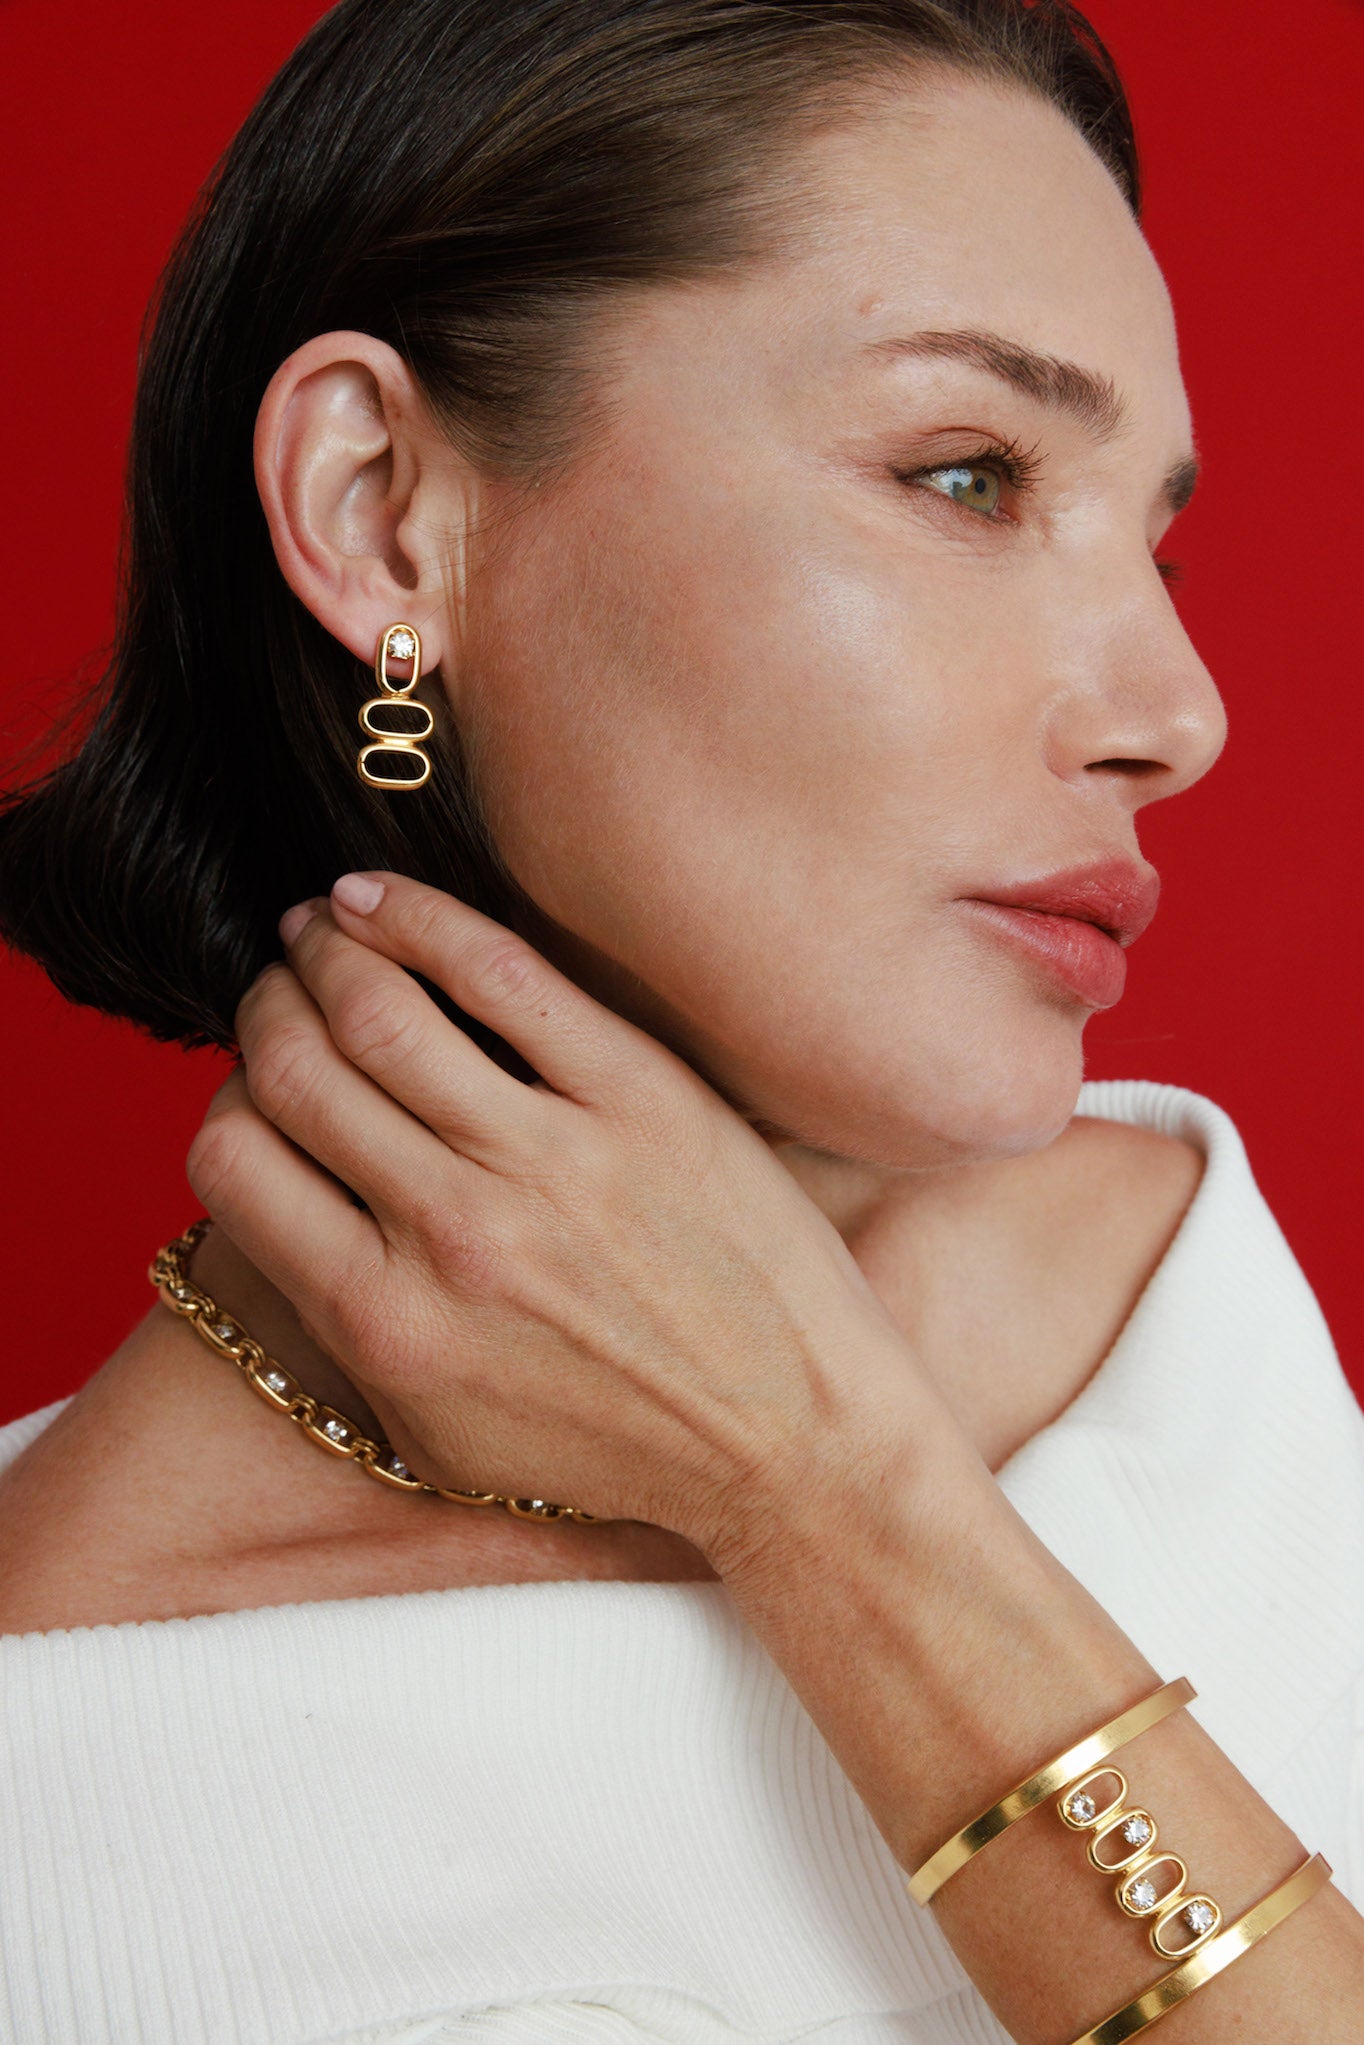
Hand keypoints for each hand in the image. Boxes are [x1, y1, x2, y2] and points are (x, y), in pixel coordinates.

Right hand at [186, 872, 927, 1560]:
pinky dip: (418, 917)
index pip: (231, 1160)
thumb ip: (344, 1324)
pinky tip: (378, 898)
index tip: (260, 1082)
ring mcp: (552, 1160)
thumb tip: (278, 1199)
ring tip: (323, 929)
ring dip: (325, 948)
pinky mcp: (642, 1098)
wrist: (793, 1444)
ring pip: (379, 1008)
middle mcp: (454, 1236)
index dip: (226, 1100)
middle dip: (265, 1008)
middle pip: (293, 1069)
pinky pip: (503, 973)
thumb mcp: (442, 1432)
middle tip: (282, 987)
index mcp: (385, 1324)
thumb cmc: (615, 1444)